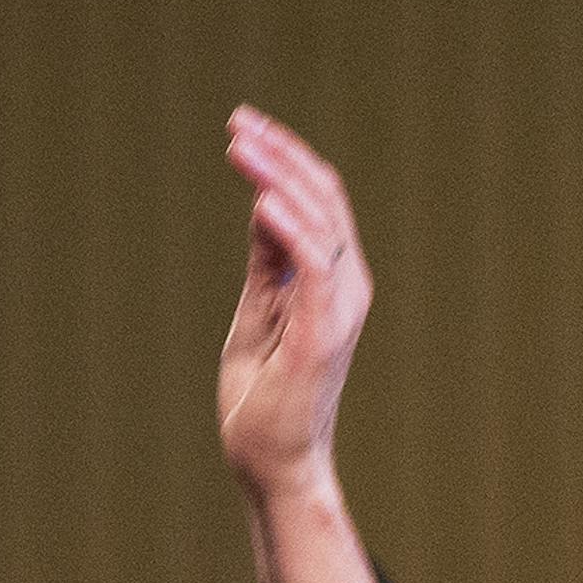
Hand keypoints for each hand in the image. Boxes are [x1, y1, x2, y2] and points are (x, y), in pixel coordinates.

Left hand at [218, 105, 373, 500]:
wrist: (271, 461)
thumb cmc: (264, 395)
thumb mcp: (257, 311)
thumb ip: (264, 262)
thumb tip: (262, 203)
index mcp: (331, 278)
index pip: (319, 199)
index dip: (284, 158)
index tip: (242, 127)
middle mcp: (346, 285)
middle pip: (324, 197)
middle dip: (280, 153)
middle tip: (237, 121)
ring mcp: (338, 308)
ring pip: (320, 220)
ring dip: (277, 176)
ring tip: (239, 146)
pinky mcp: (323, 333)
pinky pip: (313, 266)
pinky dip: (288, 228)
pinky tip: (259, 200)